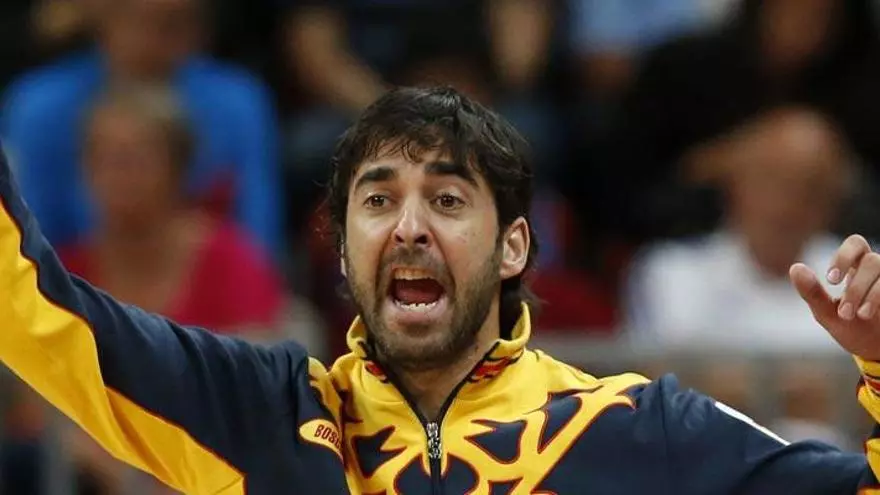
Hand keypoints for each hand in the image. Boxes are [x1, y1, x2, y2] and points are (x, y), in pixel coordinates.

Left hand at [791, 234, 879, 360]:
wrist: (878, 351)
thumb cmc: (852, 328)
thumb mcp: (828, 313)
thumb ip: (812, 292)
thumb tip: (795, 267)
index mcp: (857, 268)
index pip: (855, 244)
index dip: (844, 256)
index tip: (831, 281)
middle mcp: (879, 272)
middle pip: (872, 260)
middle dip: (856, 286)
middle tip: (843, 311)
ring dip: (868, 294)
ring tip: (857, 317)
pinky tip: (869, 316)